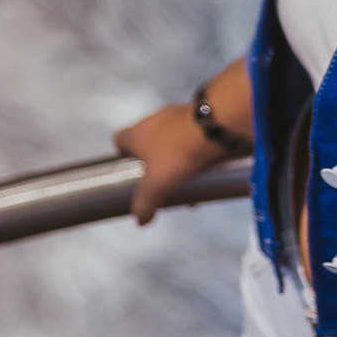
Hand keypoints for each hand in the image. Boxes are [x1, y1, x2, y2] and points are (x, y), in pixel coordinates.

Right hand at [113, 101, 228, 225]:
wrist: (216, 128)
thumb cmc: (179, 153)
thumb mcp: (156, 185)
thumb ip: (144, 204)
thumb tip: (140, 220)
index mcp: (137, 133)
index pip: (120, 141)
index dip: (123, 158)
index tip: (133, 174)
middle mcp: (155, 120)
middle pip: (148, 146)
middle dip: (156, 168)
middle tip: (163, 185)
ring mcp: (177, 117)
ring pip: (172, 145)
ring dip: (177, 164)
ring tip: (188, 185)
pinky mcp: (199, 118)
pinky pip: (193, 140)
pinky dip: (195, 155)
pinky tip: (205, 173)